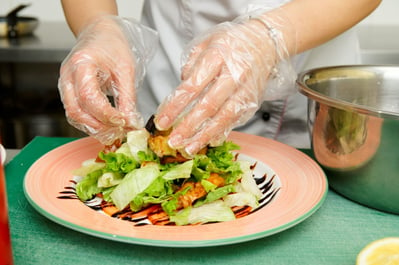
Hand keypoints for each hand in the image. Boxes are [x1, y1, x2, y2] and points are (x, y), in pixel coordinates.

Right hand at [59, 16, 156, 143]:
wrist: (100, 33)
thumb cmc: (113, 45)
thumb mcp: (126, 69)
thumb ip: (127, 97)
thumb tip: (131, 122)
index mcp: (81, 64)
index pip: (89, 97)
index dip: (106, 114)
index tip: (123, 122)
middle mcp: (67, 76)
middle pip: (76, 111)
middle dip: (99, 127)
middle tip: (120, 133)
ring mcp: (65, 85)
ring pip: (74, 116)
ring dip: (94, 128)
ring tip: (115, 133)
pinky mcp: (69, 92)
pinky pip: (76, 113)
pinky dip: (91, 123)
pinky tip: (107, 126)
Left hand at [155, 11, 294, 155]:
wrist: (265, 41)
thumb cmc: (232, 42)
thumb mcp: (207, 42)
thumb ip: (191, 64)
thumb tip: (182, 86)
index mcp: (217, 57)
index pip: (192, 87)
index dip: (175, 107)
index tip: (161, 121)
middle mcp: (234, 75)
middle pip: (208, 106)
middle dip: (188, 126)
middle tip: (173, 141)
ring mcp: (245, 90)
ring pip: (224, 118)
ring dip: (205, 136)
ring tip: (189, 148)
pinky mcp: (253, 101)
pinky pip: (236, 120)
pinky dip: (222, 132)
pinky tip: (209, 142)